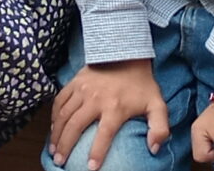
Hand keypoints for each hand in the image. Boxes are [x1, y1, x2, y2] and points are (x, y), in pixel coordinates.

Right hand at [49, 61, 171, 170]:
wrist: (127, 55)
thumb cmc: (142, 85)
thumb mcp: (157, 105)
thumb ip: (160, 128)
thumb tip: (154, 149)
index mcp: (115, 107)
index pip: (104, 134)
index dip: (97, 152)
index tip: (91, 168)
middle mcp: (95, 99)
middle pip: (75, 126)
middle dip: (65, 146)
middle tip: (60, 162)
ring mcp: (82, 90)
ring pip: (63, 115)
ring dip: (56, 134)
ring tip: (53, 150)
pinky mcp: (74, 82)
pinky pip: (59, 101)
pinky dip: (53, 116)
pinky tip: (53, 129)